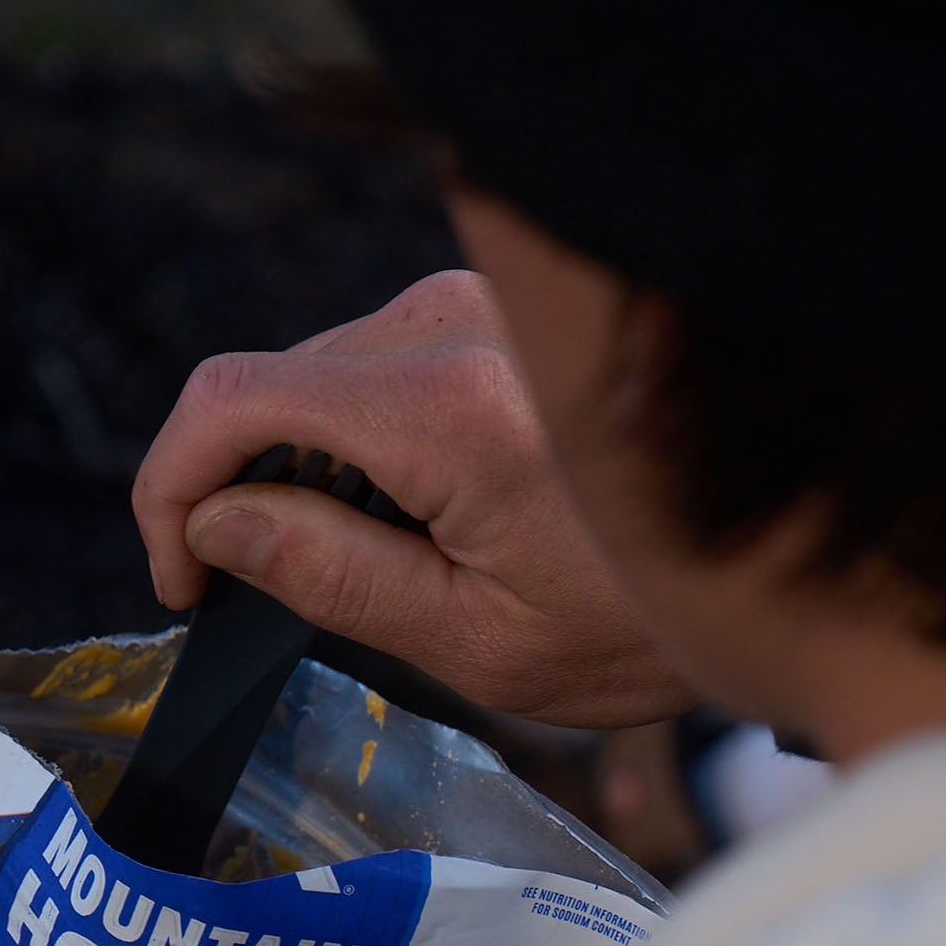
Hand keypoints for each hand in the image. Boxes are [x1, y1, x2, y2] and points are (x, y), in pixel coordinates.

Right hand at [133, 270, 694, 728]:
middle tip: (246, 589)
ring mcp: (470, 307)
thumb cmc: (638, 621)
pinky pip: (362, 370)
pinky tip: (394, 515)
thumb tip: (214, 523)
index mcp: (442, 408)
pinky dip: (340, 445)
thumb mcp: (472, 638)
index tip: (183, 580)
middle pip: (260, 386)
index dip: (168, 493)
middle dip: (225, 489)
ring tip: (348, 562)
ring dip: (288, 470)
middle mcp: (449, 326)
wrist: (777, 557)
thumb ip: (328, 573)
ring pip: (306, 376)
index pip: (230, 403)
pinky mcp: (485, 315)